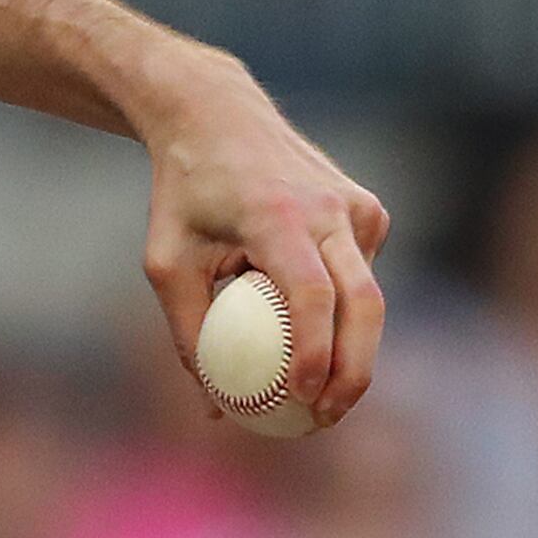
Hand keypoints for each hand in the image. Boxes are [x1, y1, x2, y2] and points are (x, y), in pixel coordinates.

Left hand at [131, 44, 388, 424]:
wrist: (219, 118)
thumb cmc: (184, 195)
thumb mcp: (166, 263)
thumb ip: (190, 333)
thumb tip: (217, 409)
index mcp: (279, 215)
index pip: (312, 294)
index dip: (315, 353)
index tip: (301, 400)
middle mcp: (331, 209)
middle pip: (365, 303)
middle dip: (354, 371)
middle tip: (325, 418)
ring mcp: (358, 208)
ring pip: (369, 296)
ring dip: (349, 348)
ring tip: (318, 395)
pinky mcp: (370, 211)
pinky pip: (360, 276)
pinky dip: (339, 311)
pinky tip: (303, 318)